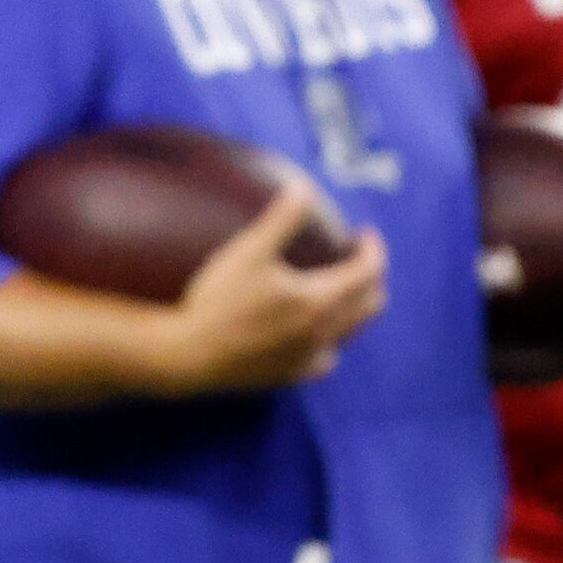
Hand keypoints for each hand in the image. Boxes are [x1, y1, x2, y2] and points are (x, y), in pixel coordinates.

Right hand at [158, 185, 387, 394]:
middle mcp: (324, 332)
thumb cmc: (218, 302)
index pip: (368, 272)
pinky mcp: (290, 376)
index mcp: (320, 300)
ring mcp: (308, 358)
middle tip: (358, 260)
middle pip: (370, 305)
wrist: (189, 356)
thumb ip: (282, 218)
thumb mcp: (249, 252)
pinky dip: (329, 342)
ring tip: (340, 293)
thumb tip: (303, 187)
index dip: (373, 249)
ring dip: (355, 309)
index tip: (364, 234)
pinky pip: (325, 359)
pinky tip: (314, 336)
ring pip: (350, 332)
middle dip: (372, 278)